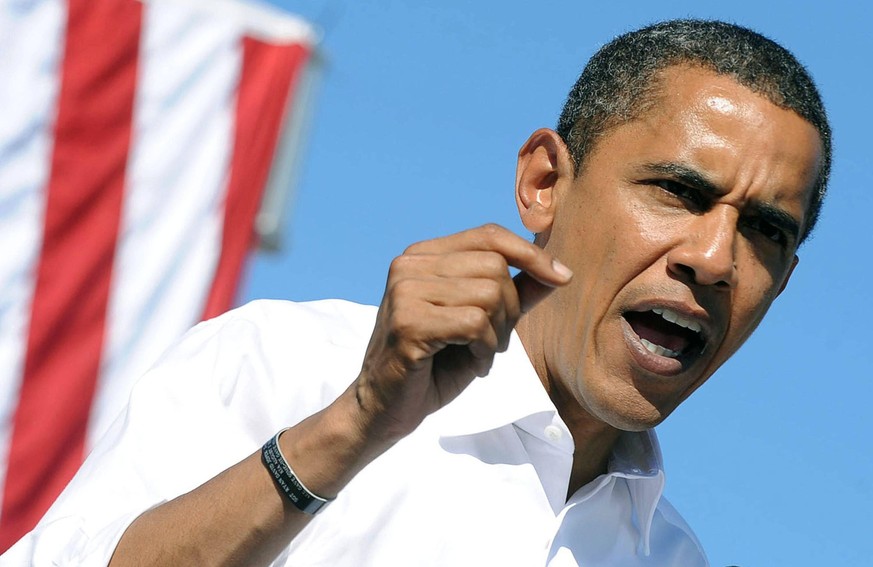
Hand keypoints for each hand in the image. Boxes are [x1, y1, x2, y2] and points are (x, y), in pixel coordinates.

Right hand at [354, 224, 572, 439]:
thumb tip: (559, 272)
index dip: (530, 254)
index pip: (488, 235)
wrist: (384, 408)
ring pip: (489, 295)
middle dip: (510, 310)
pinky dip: (485, 350)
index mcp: (423, 255)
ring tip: (479, 354)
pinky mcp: (408, 323)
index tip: (562, 277)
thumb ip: (516, 295)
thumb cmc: (434, 365)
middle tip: (493, 342)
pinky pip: (475, 324)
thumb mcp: (483, 324)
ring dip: (497, 335)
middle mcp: (409, 265)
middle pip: (495, 267)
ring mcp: (404, 291)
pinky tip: (471, 365)